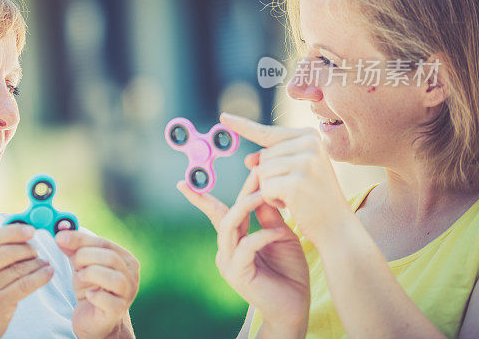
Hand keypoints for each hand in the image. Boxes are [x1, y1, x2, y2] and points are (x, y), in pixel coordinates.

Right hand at [0, 224, 53, 338]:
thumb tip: (16, 233)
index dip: (13, 231)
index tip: (29, 230)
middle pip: (5, 252)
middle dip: (26, 248)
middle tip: (35, 249)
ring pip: (17, 268)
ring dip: (35, 262)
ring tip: (42, 261)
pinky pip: (25, 284)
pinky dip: (40, 276)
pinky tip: (47, 272)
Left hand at [55, 231, 138, 338]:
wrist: (94, 319)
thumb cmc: (90, 289)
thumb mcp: (81, 265)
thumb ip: (74, 248)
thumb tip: (60, 232)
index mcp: (125, 258)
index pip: (104, 242)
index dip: (80, 239)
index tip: (60, 238)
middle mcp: (131, 274)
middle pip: (110, 257)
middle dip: (85, 258)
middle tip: (74, 266)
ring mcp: (128, 293)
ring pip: (113, 277)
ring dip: (91, 274)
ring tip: (81, 278)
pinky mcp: (118, 309)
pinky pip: (107, 299)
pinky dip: (94, 295)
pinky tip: (88, 295)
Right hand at [178, 167, 309, 335]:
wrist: (295, 307)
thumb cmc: (290, 272)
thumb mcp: (282, 237)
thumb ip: (270, 217)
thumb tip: (261, 191)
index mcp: (234, 240)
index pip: (217, 212)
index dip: (203, 196)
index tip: (185, 181)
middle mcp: (226, 249)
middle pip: (225, 214)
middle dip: (241, 192)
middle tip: (257, 172)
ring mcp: (228, 262)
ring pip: (229, 226)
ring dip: (246, 206)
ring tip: (265, 194)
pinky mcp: (238, 273)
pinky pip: (246, 246)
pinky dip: (262, 235)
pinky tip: (280, 233)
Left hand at [220, 112, 352, 244]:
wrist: (338, 226)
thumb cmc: (315, 198)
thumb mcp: (296, 172)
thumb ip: (273, 161)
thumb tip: (248, 160)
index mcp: (310, 136)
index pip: (268, 132)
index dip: (243, 126)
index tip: (223, 116)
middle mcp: (309, 143)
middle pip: (262, 157)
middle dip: (270, 177)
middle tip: (294, 189)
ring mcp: (304, 162)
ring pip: (261, 173)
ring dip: (270, 190)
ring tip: (295, 196)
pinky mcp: (295, 182)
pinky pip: (264, 188)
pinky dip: (272, 200)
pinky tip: (292, 205)